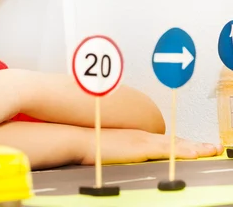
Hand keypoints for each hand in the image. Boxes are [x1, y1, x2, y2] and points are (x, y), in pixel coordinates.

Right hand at [82, 128, 222, 164]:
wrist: (80, 139)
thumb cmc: (91, 145)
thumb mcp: (109, 147)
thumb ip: (121, 150)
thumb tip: (124, 156)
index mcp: (136, 136)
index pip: (164, 140)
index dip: (182, 143)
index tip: (195, 146)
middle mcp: (142, 135)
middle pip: (174, 141)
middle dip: (195, 144)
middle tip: (212, 147)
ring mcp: (142, 140)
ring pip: (176, 144)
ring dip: (195, 147)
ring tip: (211, 150)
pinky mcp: (140, 148)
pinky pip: (167, 150)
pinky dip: (183, 151)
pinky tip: (195, 154)